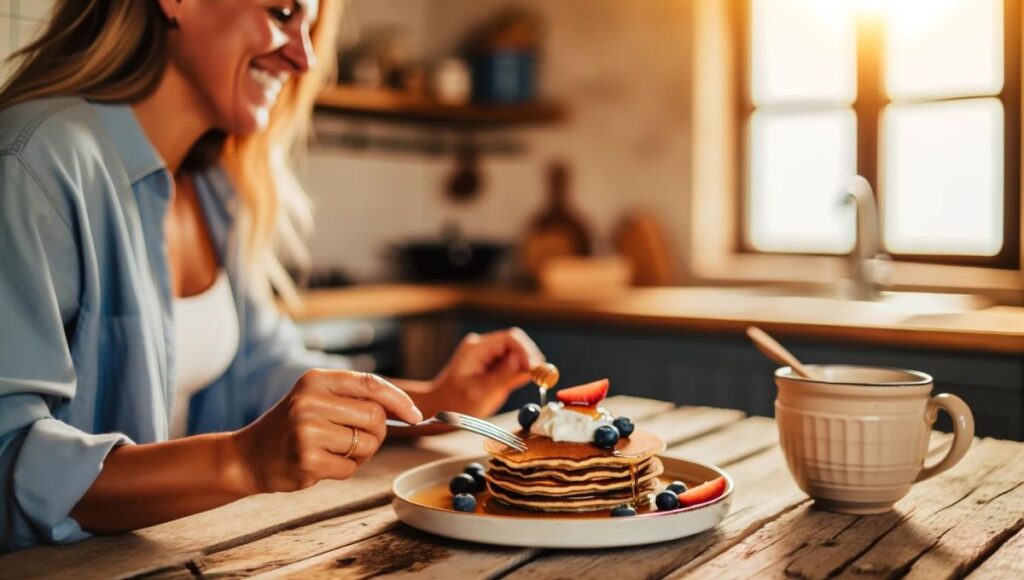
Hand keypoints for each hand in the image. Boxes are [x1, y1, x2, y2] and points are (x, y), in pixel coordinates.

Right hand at [229, 370, 421, 493]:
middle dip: (375, 433)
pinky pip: (351, 468)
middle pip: (375, 418)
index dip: (399, 401)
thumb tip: (405, 409)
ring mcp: (307, 431)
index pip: (371, 384)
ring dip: (359, 454)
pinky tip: (320, 463)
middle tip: (355, 438)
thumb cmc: (291, 426)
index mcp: (316, 380)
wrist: (248, 456)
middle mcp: (310, 401)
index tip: (415, 416)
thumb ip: (353, 398)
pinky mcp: (307, 460)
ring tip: (332, 450)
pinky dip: (344, 469)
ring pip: (367, 444)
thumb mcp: (315, 398)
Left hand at [421, 328, 545, 418]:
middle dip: (529, 357)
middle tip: (540, 376)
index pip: (510, 339)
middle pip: (515, 342)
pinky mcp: (488, 361)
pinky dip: (518, 369)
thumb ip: (503, 377)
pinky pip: (509, 360)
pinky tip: (519, 381)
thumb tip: (524, 363)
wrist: (437, 407)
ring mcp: (484, 352)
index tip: (536, 370)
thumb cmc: (455, 404)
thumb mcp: (481, 394)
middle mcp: (481, 345)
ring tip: (531, 380)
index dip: (527, 352)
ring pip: (514, 351)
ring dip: (524, 364)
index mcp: (476, 349)